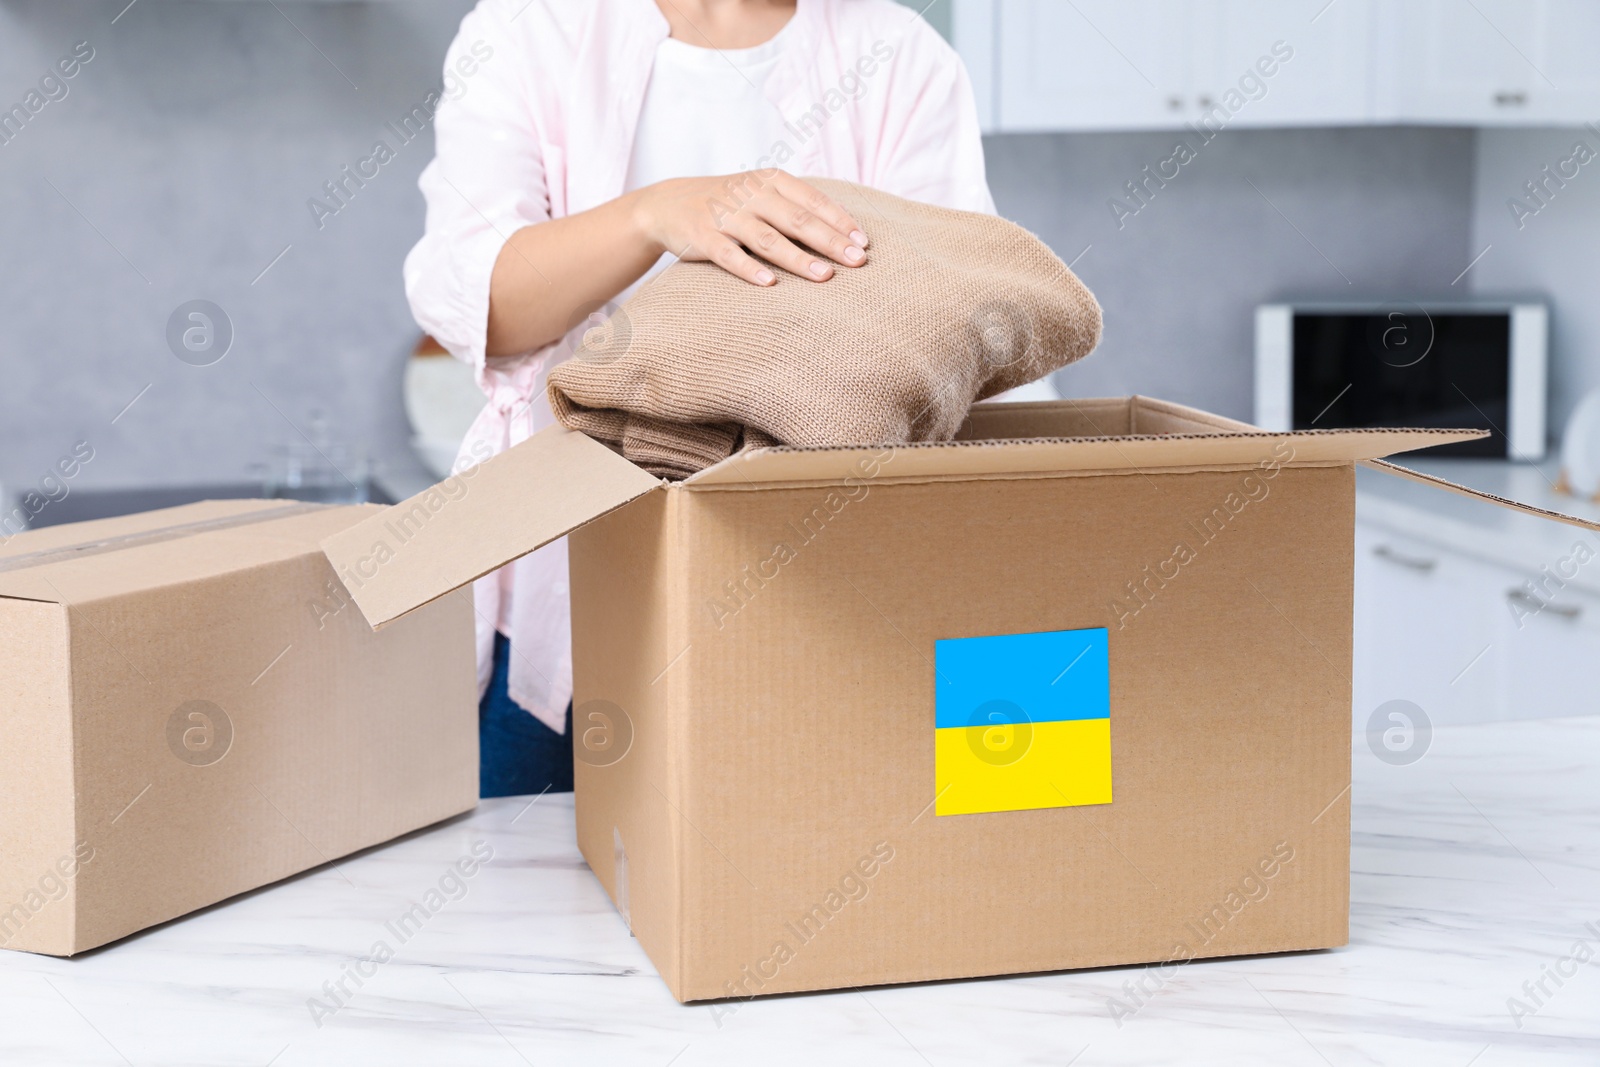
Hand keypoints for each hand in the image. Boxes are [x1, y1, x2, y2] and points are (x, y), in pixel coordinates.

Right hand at [630, 170, 868, 285]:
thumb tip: (847, 232)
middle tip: (858, 261)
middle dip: (830, 241)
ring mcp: (725, 216)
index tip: (864, 243)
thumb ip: (798, 207)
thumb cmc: (731, 204)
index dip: (840, 221)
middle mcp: (750, 195)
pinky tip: (770, 284)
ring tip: (825, 276)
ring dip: (798, 258)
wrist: (668, 204)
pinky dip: (749, 269)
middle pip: (797, 220)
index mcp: (770, 181)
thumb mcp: (763, 193)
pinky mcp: (702, 237)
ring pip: (767, 238)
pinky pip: (728, 255)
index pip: (813, 200)